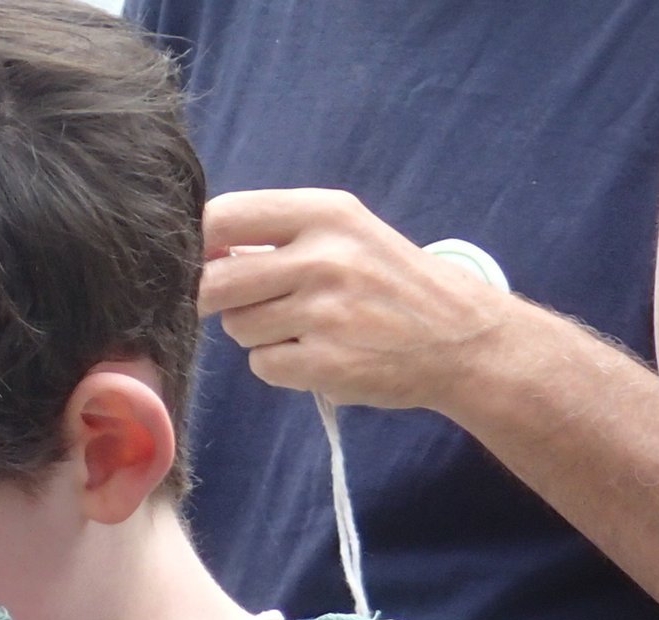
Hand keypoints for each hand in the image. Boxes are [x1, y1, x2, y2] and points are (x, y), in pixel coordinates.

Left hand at [198, 189, 517, 416]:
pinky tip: (318, 355)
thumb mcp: (346, 234)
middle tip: (249, 303)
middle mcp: (324, 257)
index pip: (223, 217)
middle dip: (216, 298)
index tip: (205, 260)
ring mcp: (324, 312)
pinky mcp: (326, 363)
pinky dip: (280, 366)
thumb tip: (197, 247)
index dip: (197, 243)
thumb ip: (277, 234)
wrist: (462, 338)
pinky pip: (262, 366)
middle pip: (214, 281)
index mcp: (325, 214)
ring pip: (237, 327)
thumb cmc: (390, 283)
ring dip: (258, 333)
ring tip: (305, 327)